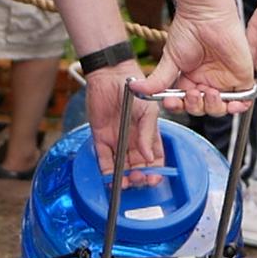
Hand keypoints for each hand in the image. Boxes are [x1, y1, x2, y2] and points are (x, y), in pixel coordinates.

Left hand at [84, 60, 162, 174]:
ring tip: (124, 182)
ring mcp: (117, 140)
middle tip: (138, 179)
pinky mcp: (100, 138)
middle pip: (138, 166)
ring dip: (123, 177)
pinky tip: (109, 179)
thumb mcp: (148, 111)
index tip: (154, 178)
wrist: (110, 75)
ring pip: (121, 166)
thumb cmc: (134, 89)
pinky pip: (103, 159)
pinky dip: (106, 171)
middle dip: (139, 177)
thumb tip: (149, 157)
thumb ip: (148, 134)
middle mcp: (133, 140)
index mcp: (147, 134)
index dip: (155, 170)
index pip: (154, 158)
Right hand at [136, 3, 254, 119]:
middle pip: (203, 108)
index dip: (179, 106)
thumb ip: (157, 79)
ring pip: (221, 108)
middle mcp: (208, 80)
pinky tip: (230, 103)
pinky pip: (245, 99)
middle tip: (191, 94)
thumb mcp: (170, 60)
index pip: (186, 103)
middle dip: (195, 106)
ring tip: (206, 92)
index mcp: (191, 78)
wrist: (205, 13)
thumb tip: (136, 89)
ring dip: (213, 107)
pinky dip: (238, 106)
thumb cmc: (188, 29)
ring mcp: (225, 79)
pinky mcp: (242, 75)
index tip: (171, 102)